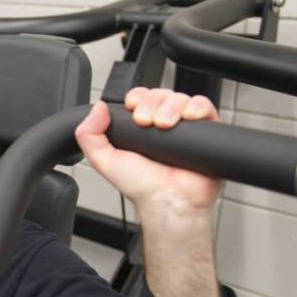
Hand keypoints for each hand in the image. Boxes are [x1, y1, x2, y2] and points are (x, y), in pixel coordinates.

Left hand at [74, 88, 222, 218]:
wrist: (168, 201)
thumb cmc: (142, 187)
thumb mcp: (105, 161)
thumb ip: (90, 135)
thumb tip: (97, 108)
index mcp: (141, 129)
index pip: (141, 99)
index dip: (137, 97)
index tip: (133, 107)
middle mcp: (163, 125)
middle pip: (160, 95)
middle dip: (152, 103)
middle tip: (146, 122)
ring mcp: (184, 128)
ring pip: (180, 98)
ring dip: (171, 106)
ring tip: (164, 125)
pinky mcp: (206, 132)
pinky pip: (205, 107)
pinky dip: (196, 106)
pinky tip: (188, 117)